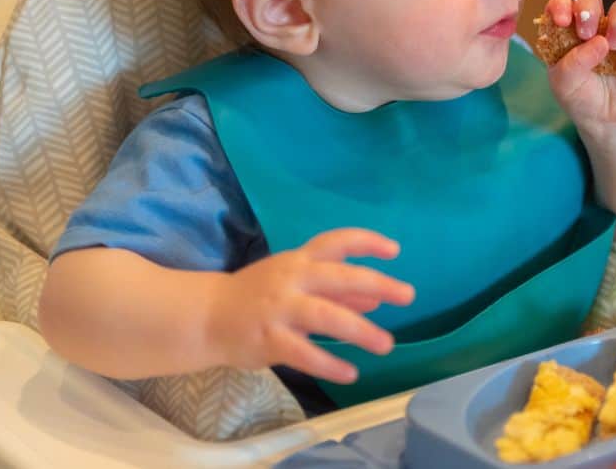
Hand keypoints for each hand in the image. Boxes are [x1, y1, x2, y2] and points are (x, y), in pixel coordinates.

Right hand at [206, 228, 414, 383]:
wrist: (207, 316)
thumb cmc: (258, 296)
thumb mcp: (297, 283)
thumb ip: (336, 289)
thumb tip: (378, 296)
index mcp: (299, 260)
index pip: (336, 242)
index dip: (366, 243)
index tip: (395, 251)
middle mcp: (291, 279)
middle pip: (339, 277)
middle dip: (378, 284)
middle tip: (408, 295)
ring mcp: (279, 309)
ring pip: (325, 315)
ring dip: (359, 330)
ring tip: (386, 344)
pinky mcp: (268, 339)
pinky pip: (303, 352)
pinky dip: (329, 363)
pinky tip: (350, 373)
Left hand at [543, 0, 615, 134]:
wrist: (608, 118)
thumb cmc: (580, 96)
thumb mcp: (564, 85)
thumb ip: (572, 64)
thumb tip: (598, 42)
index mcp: (566, 31)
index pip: (561, 5)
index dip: (561, 6)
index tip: (563, 20)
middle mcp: (592, 26)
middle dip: (589, 9)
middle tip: (586, 32)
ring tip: (612, 46)